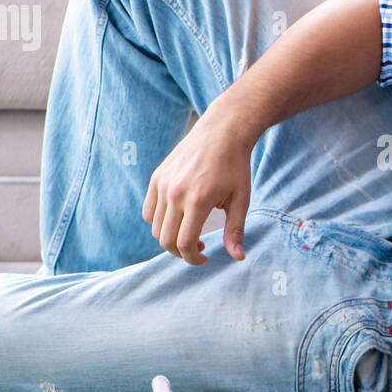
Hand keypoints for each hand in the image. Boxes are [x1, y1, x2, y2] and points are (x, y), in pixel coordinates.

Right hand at [142, 108, 256, 264]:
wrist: (222, 131)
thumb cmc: (235, 166)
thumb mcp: (242, 200)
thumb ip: (236, 231)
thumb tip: (238, 258)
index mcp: (197, 201)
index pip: (184, 243)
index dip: (193, 259)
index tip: (205, 258)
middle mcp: (175, 193)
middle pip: (166, 239)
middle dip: (181, 252)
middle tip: (199, 248)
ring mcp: (163, 184)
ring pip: (155, 227)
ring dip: (170, 238)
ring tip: (190, 233)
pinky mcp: (157, 177)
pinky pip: (149, 210)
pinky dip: (159, 222)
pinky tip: (178, 218)